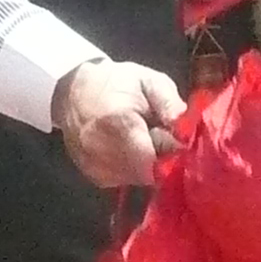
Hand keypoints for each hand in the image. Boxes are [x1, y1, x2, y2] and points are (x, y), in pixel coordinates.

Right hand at [55, 59, 187, 188]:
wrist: (74, 91)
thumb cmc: (117, 83)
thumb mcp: (149, 81)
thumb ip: (169, 103)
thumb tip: (186, 129)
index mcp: (118, 123)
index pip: (152, 160)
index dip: (171, 154)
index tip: (176, 139)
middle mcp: (100, 150)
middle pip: (147, 172)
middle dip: (160, 158)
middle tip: (156, 134)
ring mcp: (94, 167)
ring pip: (137, 178)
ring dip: (146, 164)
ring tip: (140, 138)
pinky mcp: (94, 177)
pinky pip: (125, 180)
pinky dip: (133, 168)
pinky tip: (128, 148)